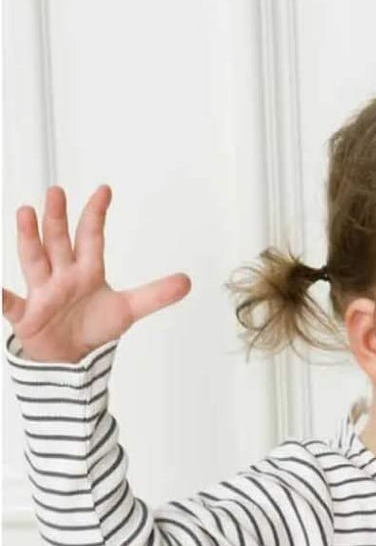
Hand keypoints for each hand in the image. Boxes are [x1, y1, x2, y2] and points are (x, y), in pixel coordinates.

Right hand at [2, 184, 189, 363]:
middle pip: (59, 241)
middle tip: (57, 191)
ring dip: (29, 237)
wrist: (70, 355)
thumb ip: (156, 295)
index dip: (97, 215)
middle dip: (58, 217)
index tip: (105, 190)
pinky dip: (0, 295)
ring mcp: (42, 291)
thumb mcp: (128, 310)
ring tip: (26, 212)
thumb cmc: (93, 326)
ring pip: (34, 260)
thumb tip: (188, 281)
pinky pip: (9, 302)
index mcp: (86, 272)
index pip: (91, 237)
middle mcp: (62, 275)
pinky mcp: (26, 313)